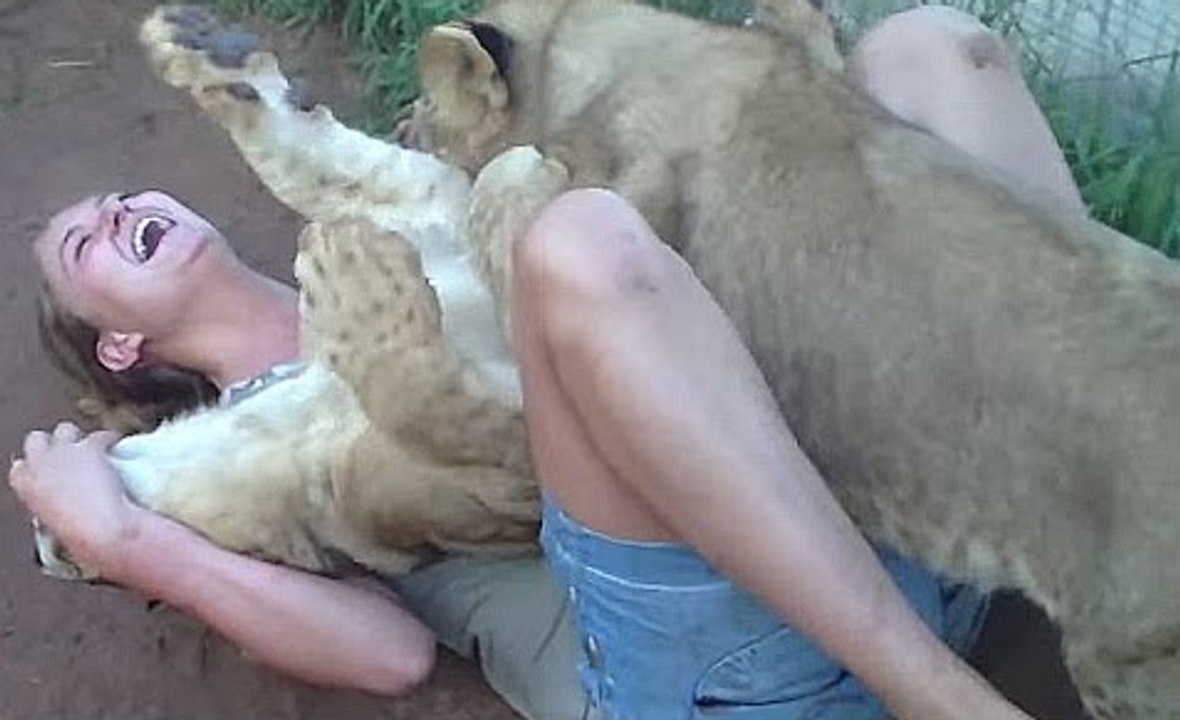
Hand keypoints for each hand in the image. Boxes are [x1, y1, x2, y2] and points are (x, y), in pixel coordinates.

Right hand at [9, 422, 139, 578]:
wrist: (102, 532)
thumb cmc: (80, 538)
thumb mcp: (51, 525)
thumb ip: (49, 509)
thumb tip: (55, 511)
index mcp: (25, 487)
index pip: (20, 468)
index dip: (36, 467)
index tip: (49, 472)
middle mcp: (39, 464)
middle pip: (36, 439)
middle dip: (52, 444)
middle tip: (71, 454)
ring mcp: (63, 453)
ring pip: (64, 429)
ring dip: (78, 437)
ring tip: (93, 446)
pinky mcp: (90, 448)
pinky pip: (101, 435)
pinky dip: (109, 438)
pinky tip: (117, 444)